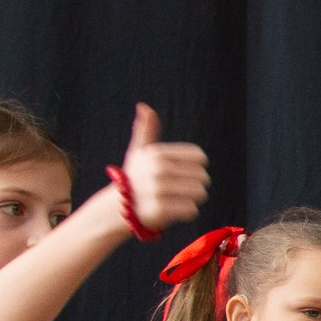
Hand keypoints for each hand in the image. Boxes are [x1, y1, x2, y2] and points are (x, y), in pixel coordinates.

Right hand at [117, 105, 209, 227]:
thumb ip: (146, 130)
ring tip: (174, 200)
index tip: (180, 173)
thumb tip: (144, 106)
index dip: (194, 167)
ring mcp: (159, 190)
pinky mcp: (160, 210)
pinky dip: (186, 213)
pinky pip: (192, 210)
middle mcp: (158, 169)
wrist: (117, 209)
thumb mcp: (138, 152)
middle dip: (194, 185)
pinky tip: (171, 211)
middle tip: (176, 190)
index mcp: (158, 154)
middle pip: (203, 177)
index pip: (199, 157)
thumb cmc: (134, 178)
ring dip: (192, 200)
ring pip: (200, 194)